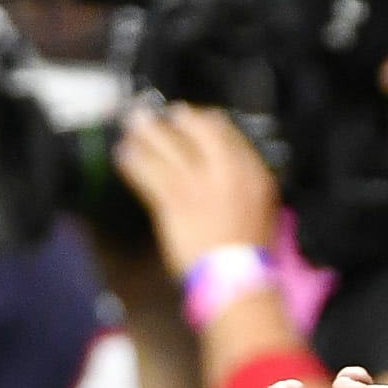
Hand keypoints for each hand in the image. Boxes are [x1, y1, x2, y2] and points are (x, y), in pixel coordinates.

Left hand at [114, 103, 281, 276]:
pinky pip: (147, 170)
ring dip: (146, 132)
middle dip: (175, 118)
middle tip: (160, 114)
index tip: (193, 118)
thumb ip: (247, 183)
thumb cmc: (251, 248)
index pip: (226, 132)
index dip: (205, 121)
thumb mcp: (264, 208)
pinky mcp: (173, 199)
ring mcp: (197, 182)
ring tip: (133, 124)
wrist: (237, 274)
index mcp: (252, 171)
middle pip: (195, 129)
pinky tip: (123, 154)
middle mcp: (225, 169)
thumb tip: (230, 171)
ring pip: (166, 145)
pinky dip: (132, 160)